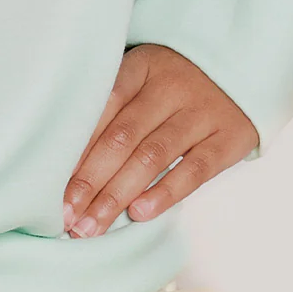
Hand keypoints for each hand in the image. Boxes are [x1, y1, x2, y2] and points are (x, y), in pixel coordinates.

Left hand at [61, 43, 258, 237]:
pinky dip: (165, 193)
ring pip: (152, 157)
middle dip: (90, 180)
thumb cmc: (175, 80)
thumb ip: (113, 107)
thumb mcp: (145, 76)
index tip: (52, 182)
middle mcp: (170, 86)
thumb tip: (67, 161)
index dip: (76, 147)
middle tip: (66, 215)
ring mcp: (201, 111)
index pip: (102, 107)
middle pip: (122, 136)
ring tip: (91, 225)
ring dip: (118, 195)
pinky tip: (139, 214)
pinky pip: (194, 169)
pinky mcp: (228, 137)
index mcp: (142, 66)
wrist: (240, 69)